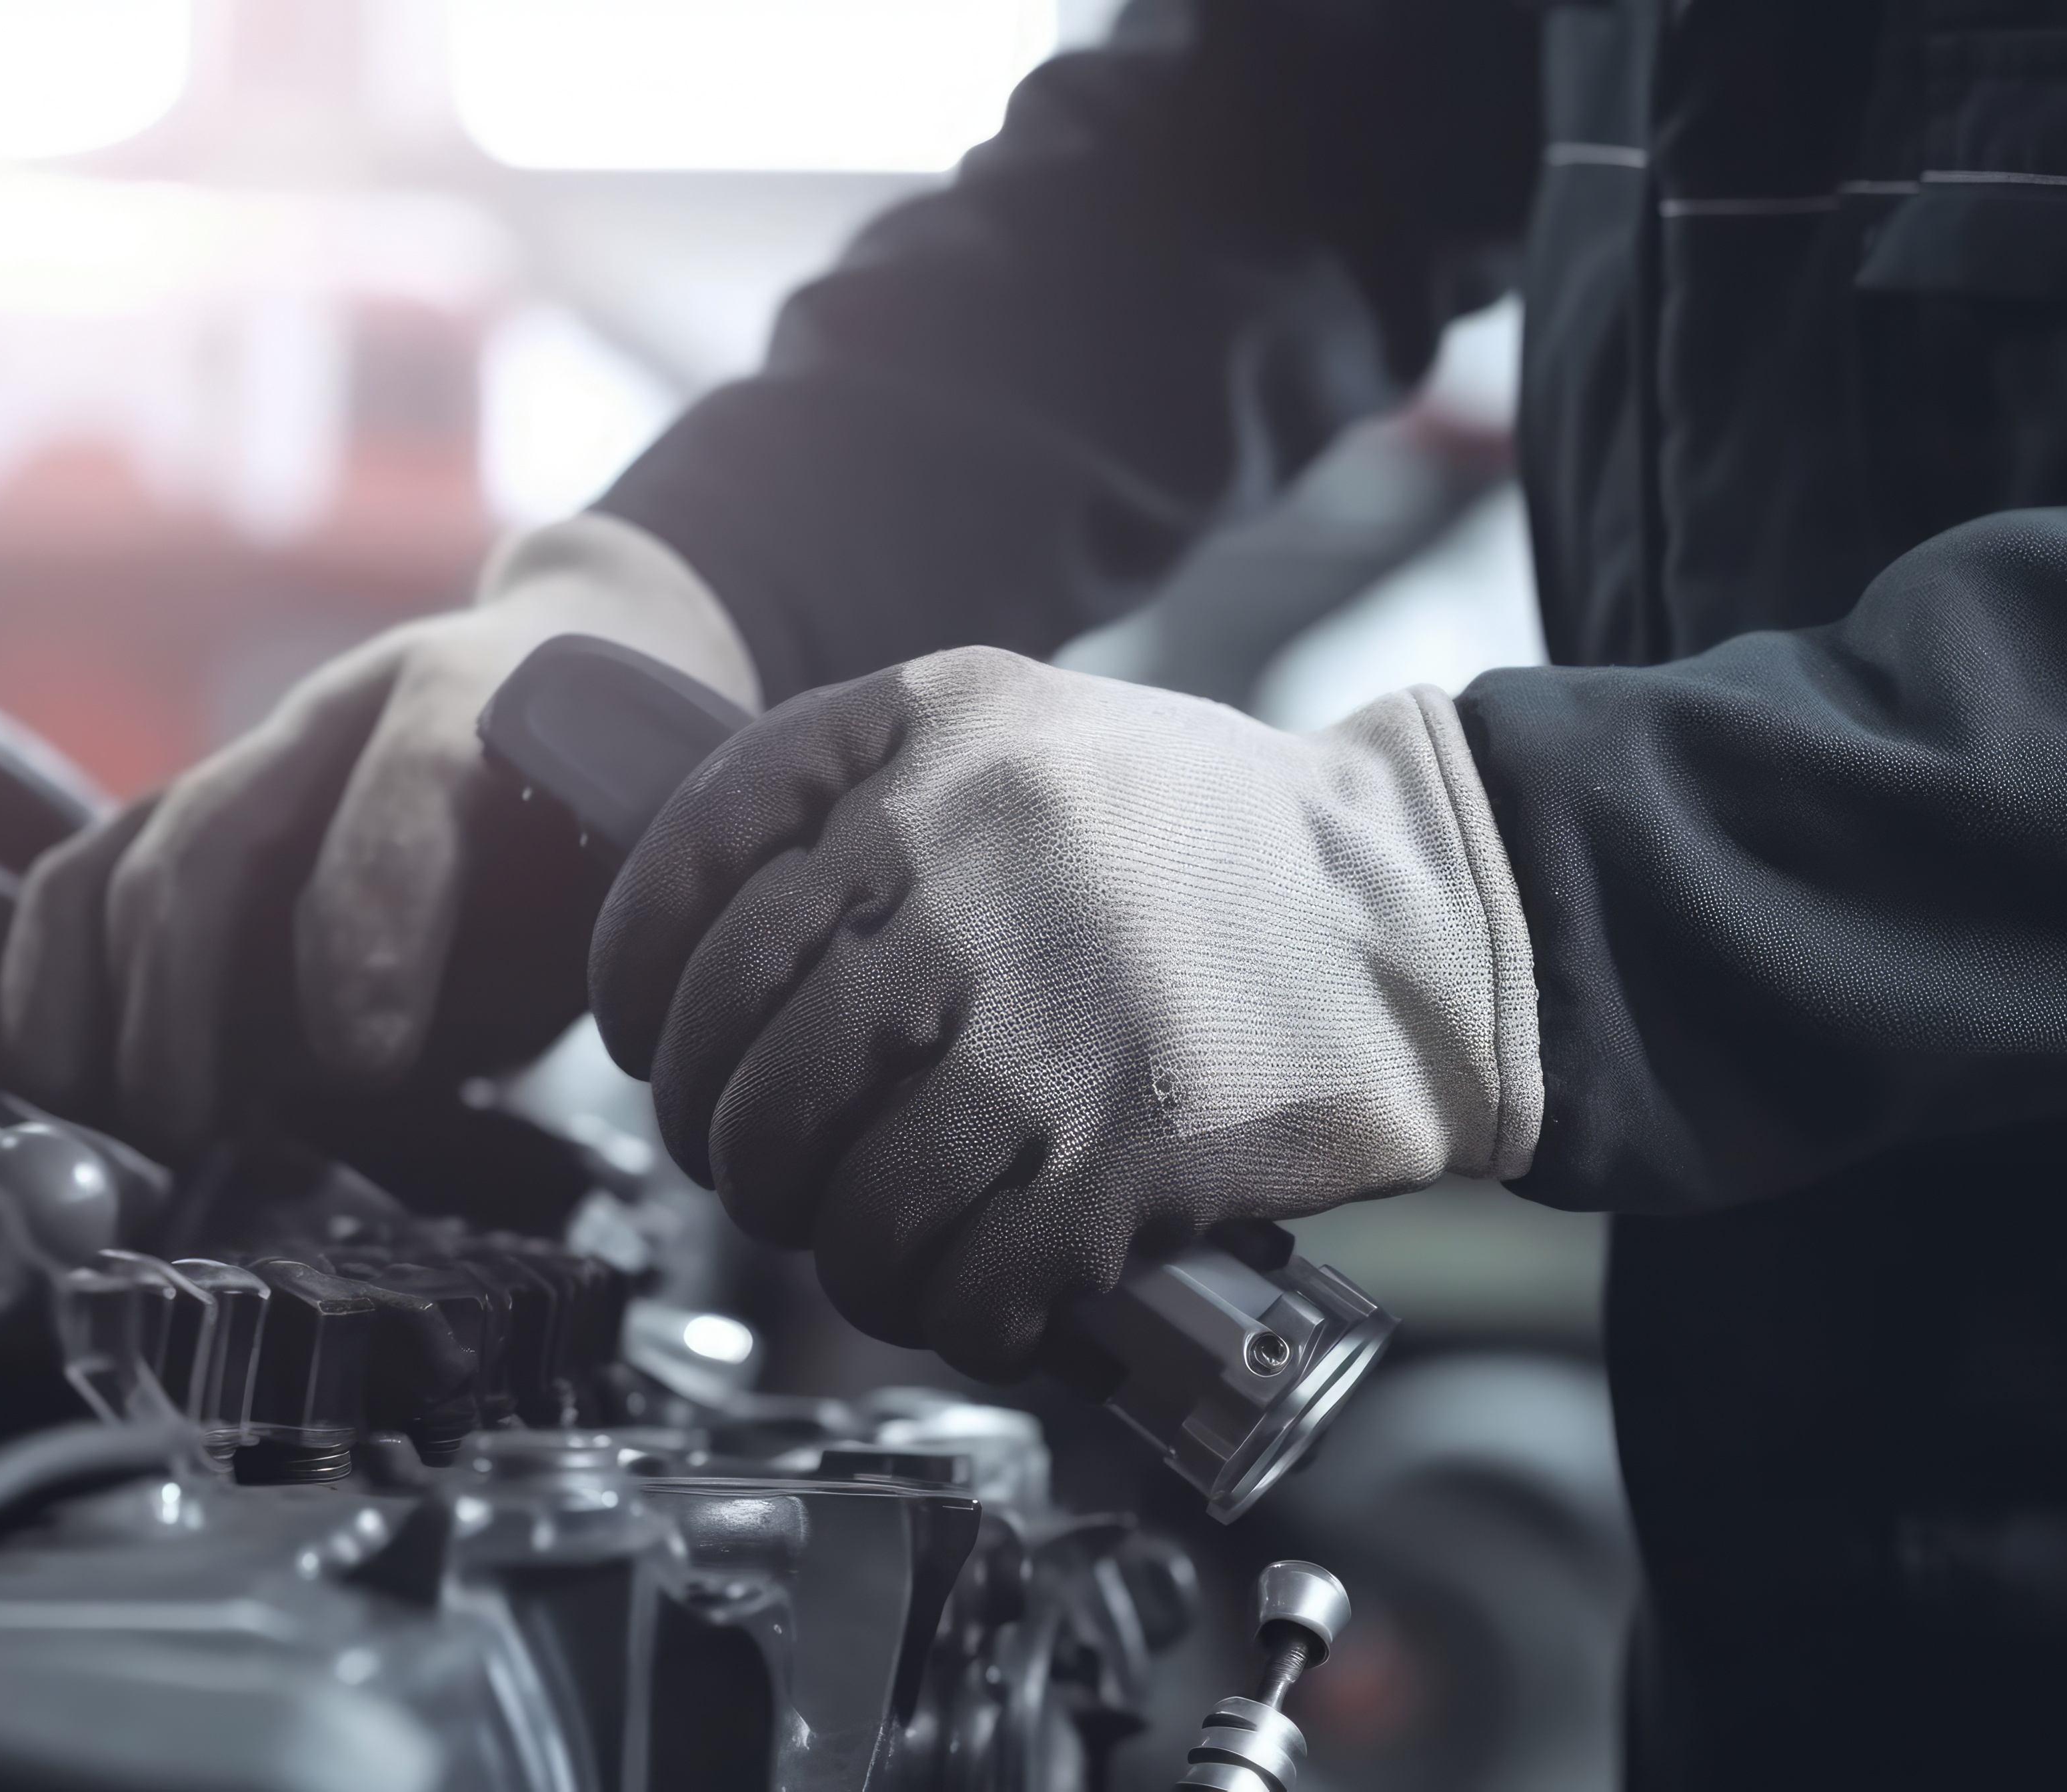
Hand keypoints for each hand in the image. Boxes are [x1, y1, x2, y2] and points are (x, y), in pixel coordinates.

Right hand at [0, 515, 759, 1162]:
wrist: (594, 656)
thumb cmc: (631, 784)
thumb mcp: (646, 851)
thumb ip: (580, 936)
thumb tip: (485, 1073)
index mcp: (484, 701)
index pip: (406, 790)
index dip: (372, 921)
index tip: (366, 1060)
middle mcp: (348, 709)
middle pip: (224, 829)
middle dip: (193, 991)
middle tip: (200, 1128)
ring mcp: (266, 753)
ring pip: (145, 852)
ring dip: (117, 997)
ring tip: (137, 1124)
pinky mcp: (211, 802)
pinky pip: (98, 866)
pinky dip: (59, 966)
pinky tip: (52, 1067)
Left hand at [590, 647, 1538, 1378]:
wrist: (1430, 915)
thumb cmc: (1217, 842)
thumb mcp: (1028, 732)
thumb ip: (866, 790)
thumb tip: (708, 932)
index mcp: (919, 735)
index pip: (678, 879)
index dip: (636, 991)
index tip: (655, 1042)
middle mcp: (953, 860)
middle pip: (731, 1065)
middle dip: (730, 1145)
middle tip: (773, 1166)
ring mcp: (1029, 1014)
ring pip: (820, 1191)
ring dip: (830, 1246)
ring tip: (874, 1241)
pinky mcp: (1110, 1157)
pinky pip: (944, 1281)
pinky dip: (937, 1312)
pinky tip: (971, 1295)